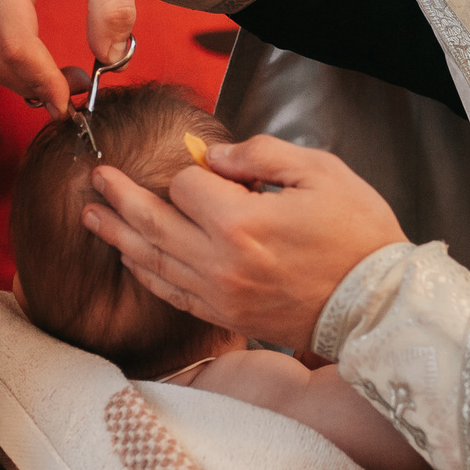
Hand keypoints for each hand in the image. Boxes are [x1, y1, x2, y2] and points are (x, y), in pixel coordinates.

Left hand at [83, 135, 406, 354]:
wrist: (377, 304)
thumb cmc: (357, 234)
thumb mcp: (319, 172)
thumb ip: (260, 154)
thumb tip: (211, 158)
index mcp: (241, 222)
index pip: (185, 186)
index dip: (194, 171)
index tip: (212, 169)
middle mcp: (220, 261)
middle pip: (152, 222)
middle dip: (119, 196)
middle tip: (96, 177)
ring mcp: (218, 293)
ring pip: (152, 260)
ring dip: (117, 235)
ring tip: (91, 215)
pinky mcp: (224, 315)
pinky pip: (170, 292)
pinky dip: (146, 272)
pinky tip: (129, 257)